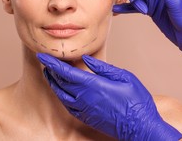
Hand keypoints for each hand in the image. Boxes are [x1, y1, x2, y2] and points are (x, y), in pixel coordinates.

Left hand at [37, 53, 181, 140]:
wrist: (139, 127)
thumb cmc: (135, 101)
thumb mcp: (123, 76)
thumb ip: (102, 67)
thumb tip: (85, 59)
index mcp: (93, 85)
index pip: (65, 72)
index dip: (52, 63)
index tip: (41, 56)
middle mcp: (84, 98)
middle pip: (60, 82)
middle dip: (50, 71)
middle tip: (45, 62)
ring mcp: (84, 109)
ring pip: (61, 95)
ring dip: (53, 83)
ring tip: (49, 74)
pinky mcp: (86, 118)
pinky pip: (67, 106)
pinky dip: (61, 96)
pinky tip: (61, 91)